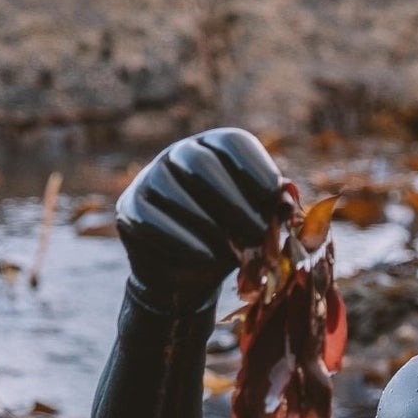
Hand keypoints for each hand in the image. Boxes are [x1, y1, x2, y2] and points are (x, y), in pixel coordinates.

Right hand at [115, 128, 284, 301]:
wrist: (191, 273)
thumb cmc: (232, 239)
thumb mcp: (257, 223)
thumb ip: (271, 211)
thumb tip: (287, 205)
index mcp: (215, 148)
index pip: (233, 144)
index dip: (255, 168)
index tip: (274, 198)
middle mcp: (179, 154)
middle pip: (201, 164)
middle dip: (233, 201)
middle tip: (257, 232)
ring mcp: (150, 178)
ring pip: (172, 190)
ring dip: (207, 223)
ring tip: (232, 252)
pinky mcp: (130, 207)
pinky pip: (149, 218)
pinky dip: (181, 239)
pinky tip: (206, 257)